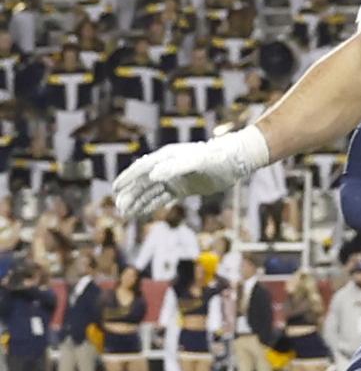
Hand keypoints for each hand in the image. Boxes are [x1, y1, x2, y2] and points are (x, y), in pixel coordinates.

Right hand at [112, 127, 267, 223]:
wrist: (234, 161)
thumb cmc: (215, 157)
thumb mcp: (196, 161)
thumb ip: (175, 167)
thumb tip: (153, 176)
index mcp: (166, 157)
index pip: (142, 169)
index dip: (128, 178)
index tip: (115, 188)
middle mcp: (167, 167)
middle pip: (143, 183)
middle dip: (130, 194)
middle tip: (118, 207)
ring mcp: (174, 179)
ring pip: (151, 192)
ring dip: (138, 201)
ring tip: (125, 212)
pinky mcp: (183, 189)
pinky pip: (163, 198)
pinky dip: (152, 205)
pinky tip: (141, 212)